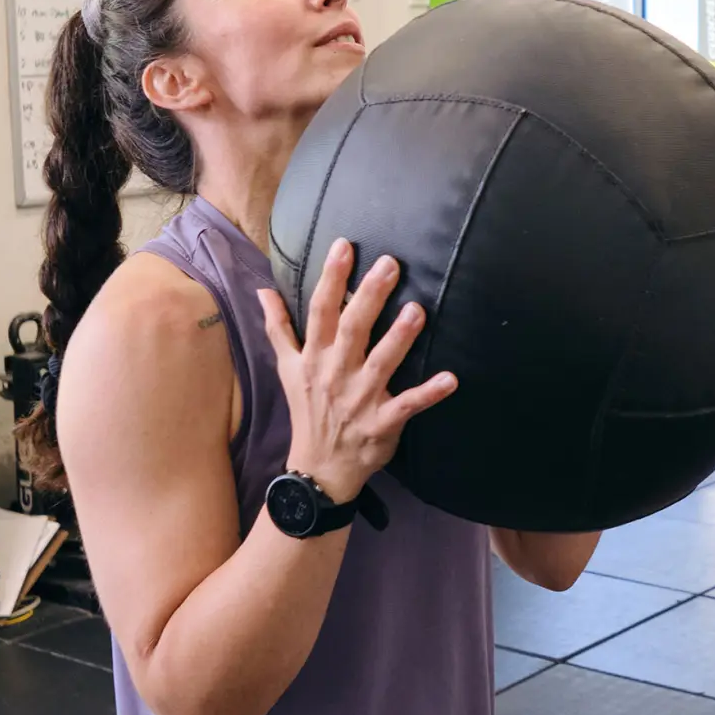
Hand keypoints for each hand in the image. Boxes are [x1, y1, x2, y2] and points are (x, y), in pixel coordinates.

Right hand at [257, 241, 456, 505]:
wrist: (318, 469)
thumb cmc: (308, 411)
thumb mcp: (286, 369)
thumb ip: (278, 327)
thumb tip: (263, 289)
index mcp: (314, 357)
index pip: (320, 311)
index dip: (332, 278)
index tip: (345, 246)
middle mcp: (335, 373)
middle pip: (351, 329)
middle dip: (369, 296)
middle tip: (390, 264)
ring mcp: (359, 399)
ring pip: (381, 363)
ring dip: (399, 338)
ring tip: (417, 310)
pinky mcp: (381, 423)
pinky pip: (407, 406)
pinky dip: (429, 394)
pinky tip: (451, 379)